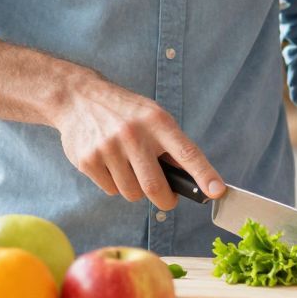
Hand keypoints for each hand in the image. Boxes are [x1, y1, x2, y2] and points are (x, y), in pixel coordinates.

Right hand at [51, 71, 224, 208]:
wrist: (78, 98)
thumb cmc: (126, 112)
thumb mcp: (154, 117)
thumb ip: (171, 145)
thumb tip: (191, 178)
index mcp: (158, 122)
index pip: (187, 153)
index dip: (204, 175)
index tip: (217, 192)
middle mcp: (134, 135)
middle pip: (155, 187)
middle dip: (166, 200)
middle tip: (168, 199)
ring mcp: (108, 148)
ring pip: (132, 193)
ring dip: (136, 190)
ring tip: (131, 169)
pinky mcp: (88, 161)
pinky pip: (111, 190)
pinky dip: (116, 184)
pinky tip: (111, 164)